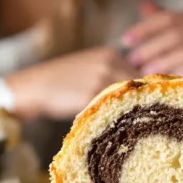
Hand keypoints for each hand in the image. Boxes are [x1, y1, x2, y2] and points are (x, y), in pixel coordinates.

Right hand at [7, 47, 138, 118]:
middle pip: (138, 86)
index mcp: (110, 54)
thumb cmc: (62, 82)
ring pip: (127, 98)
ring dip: (131, 112)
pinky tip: (115, 128)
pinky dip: (115, 118)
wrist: (35, 87)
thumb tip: (136, 93)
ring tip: (133, 127)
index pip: (140, 74)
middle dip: (141, 102)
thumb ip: (112, 75)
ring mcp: (101, 78)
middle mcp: (109, 63)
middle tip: (144, 120)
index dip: (144, 92)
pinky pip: (111, 108)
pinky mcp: (92, 95)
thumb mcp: (89, 68)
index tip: (146, 106)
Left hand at [122, 1, 182, 92]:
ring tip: (146, 72)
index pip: (164, 19)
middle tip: (132, 61)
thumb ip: (166, 20)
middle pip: (173, 34)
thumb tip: (142, 6)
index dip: (144, 28)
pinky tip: (175, 77)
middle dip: (150, 47)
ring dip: (165, 61)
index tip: (125, 40)